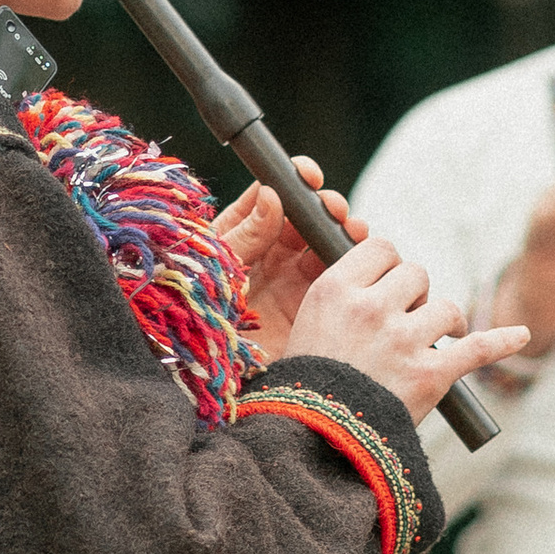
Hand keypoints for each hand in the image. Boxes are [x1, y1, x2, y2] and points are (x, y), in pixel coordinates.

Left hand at [214, 164, 364, 359]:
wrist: (205, 379)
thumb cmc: (196, 320)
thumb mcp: (214, 271)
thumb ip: (244, 235)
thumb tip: (271, 195)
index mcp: (239, 240)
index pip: (269, 201)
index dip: (290, 184)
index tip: (307, 175)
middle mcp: (268, 259)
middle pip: (304, 223)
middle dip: (323, 209)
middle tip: (333, 208)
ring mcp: (291, 285)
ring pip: (324, 249)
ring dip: (341, 234)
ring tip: (352, 230)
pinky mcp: (312, 313)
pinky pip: (338, 285)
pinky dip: (353, 268)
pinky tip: (358, 259)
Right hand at [282, 231, 529, 423]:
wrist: (315, 442)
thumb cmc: (308, 385)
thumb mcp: (309, 324)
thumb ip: (344, 294)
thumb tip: (383, 274)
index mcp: (336, 290)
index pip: (382, 248)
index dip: (389, 265)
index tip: (388, 285)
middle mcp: (371, 309)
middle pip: (417, 273)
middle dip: (416, 293)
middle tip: (406, 319)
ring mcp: (404, 342)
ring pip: (446, 307)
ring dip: (445, 321)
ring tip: (436, 338)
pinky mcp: (431, 375)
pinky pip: (478, 348)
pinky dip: (503, 341)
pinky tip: (522, 334)